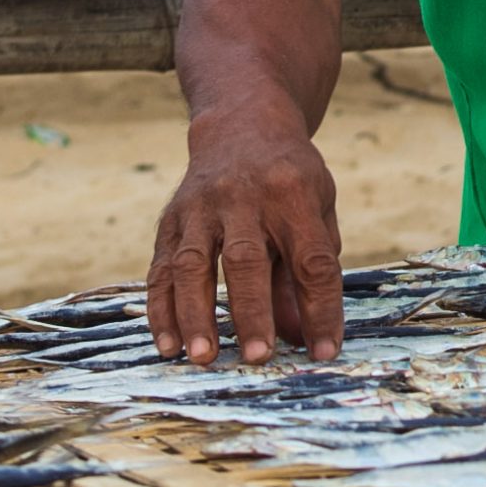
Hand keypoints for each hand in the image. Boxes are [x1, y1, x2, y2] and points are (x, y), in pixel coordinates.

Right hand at [146, 109, 343, 365]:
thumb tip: (302, 338)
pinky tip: (168, 345)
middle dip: (252, 312)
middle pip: (248, 260)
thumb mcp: (317, 209)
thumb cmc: (291, 179)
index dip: (320, 308)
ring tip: (203, 359)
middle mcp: (245, 197)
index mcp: (295, 194)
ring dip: (196, 315)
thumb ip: (311, 270)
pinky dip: (162, 309)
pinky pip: (161, 268)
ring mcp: (201, 207)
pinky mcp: (171, 220)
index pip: (312, 259)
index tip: (324, 352)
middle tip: (257, 358)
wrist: (243, 127)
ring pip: (194, 264)